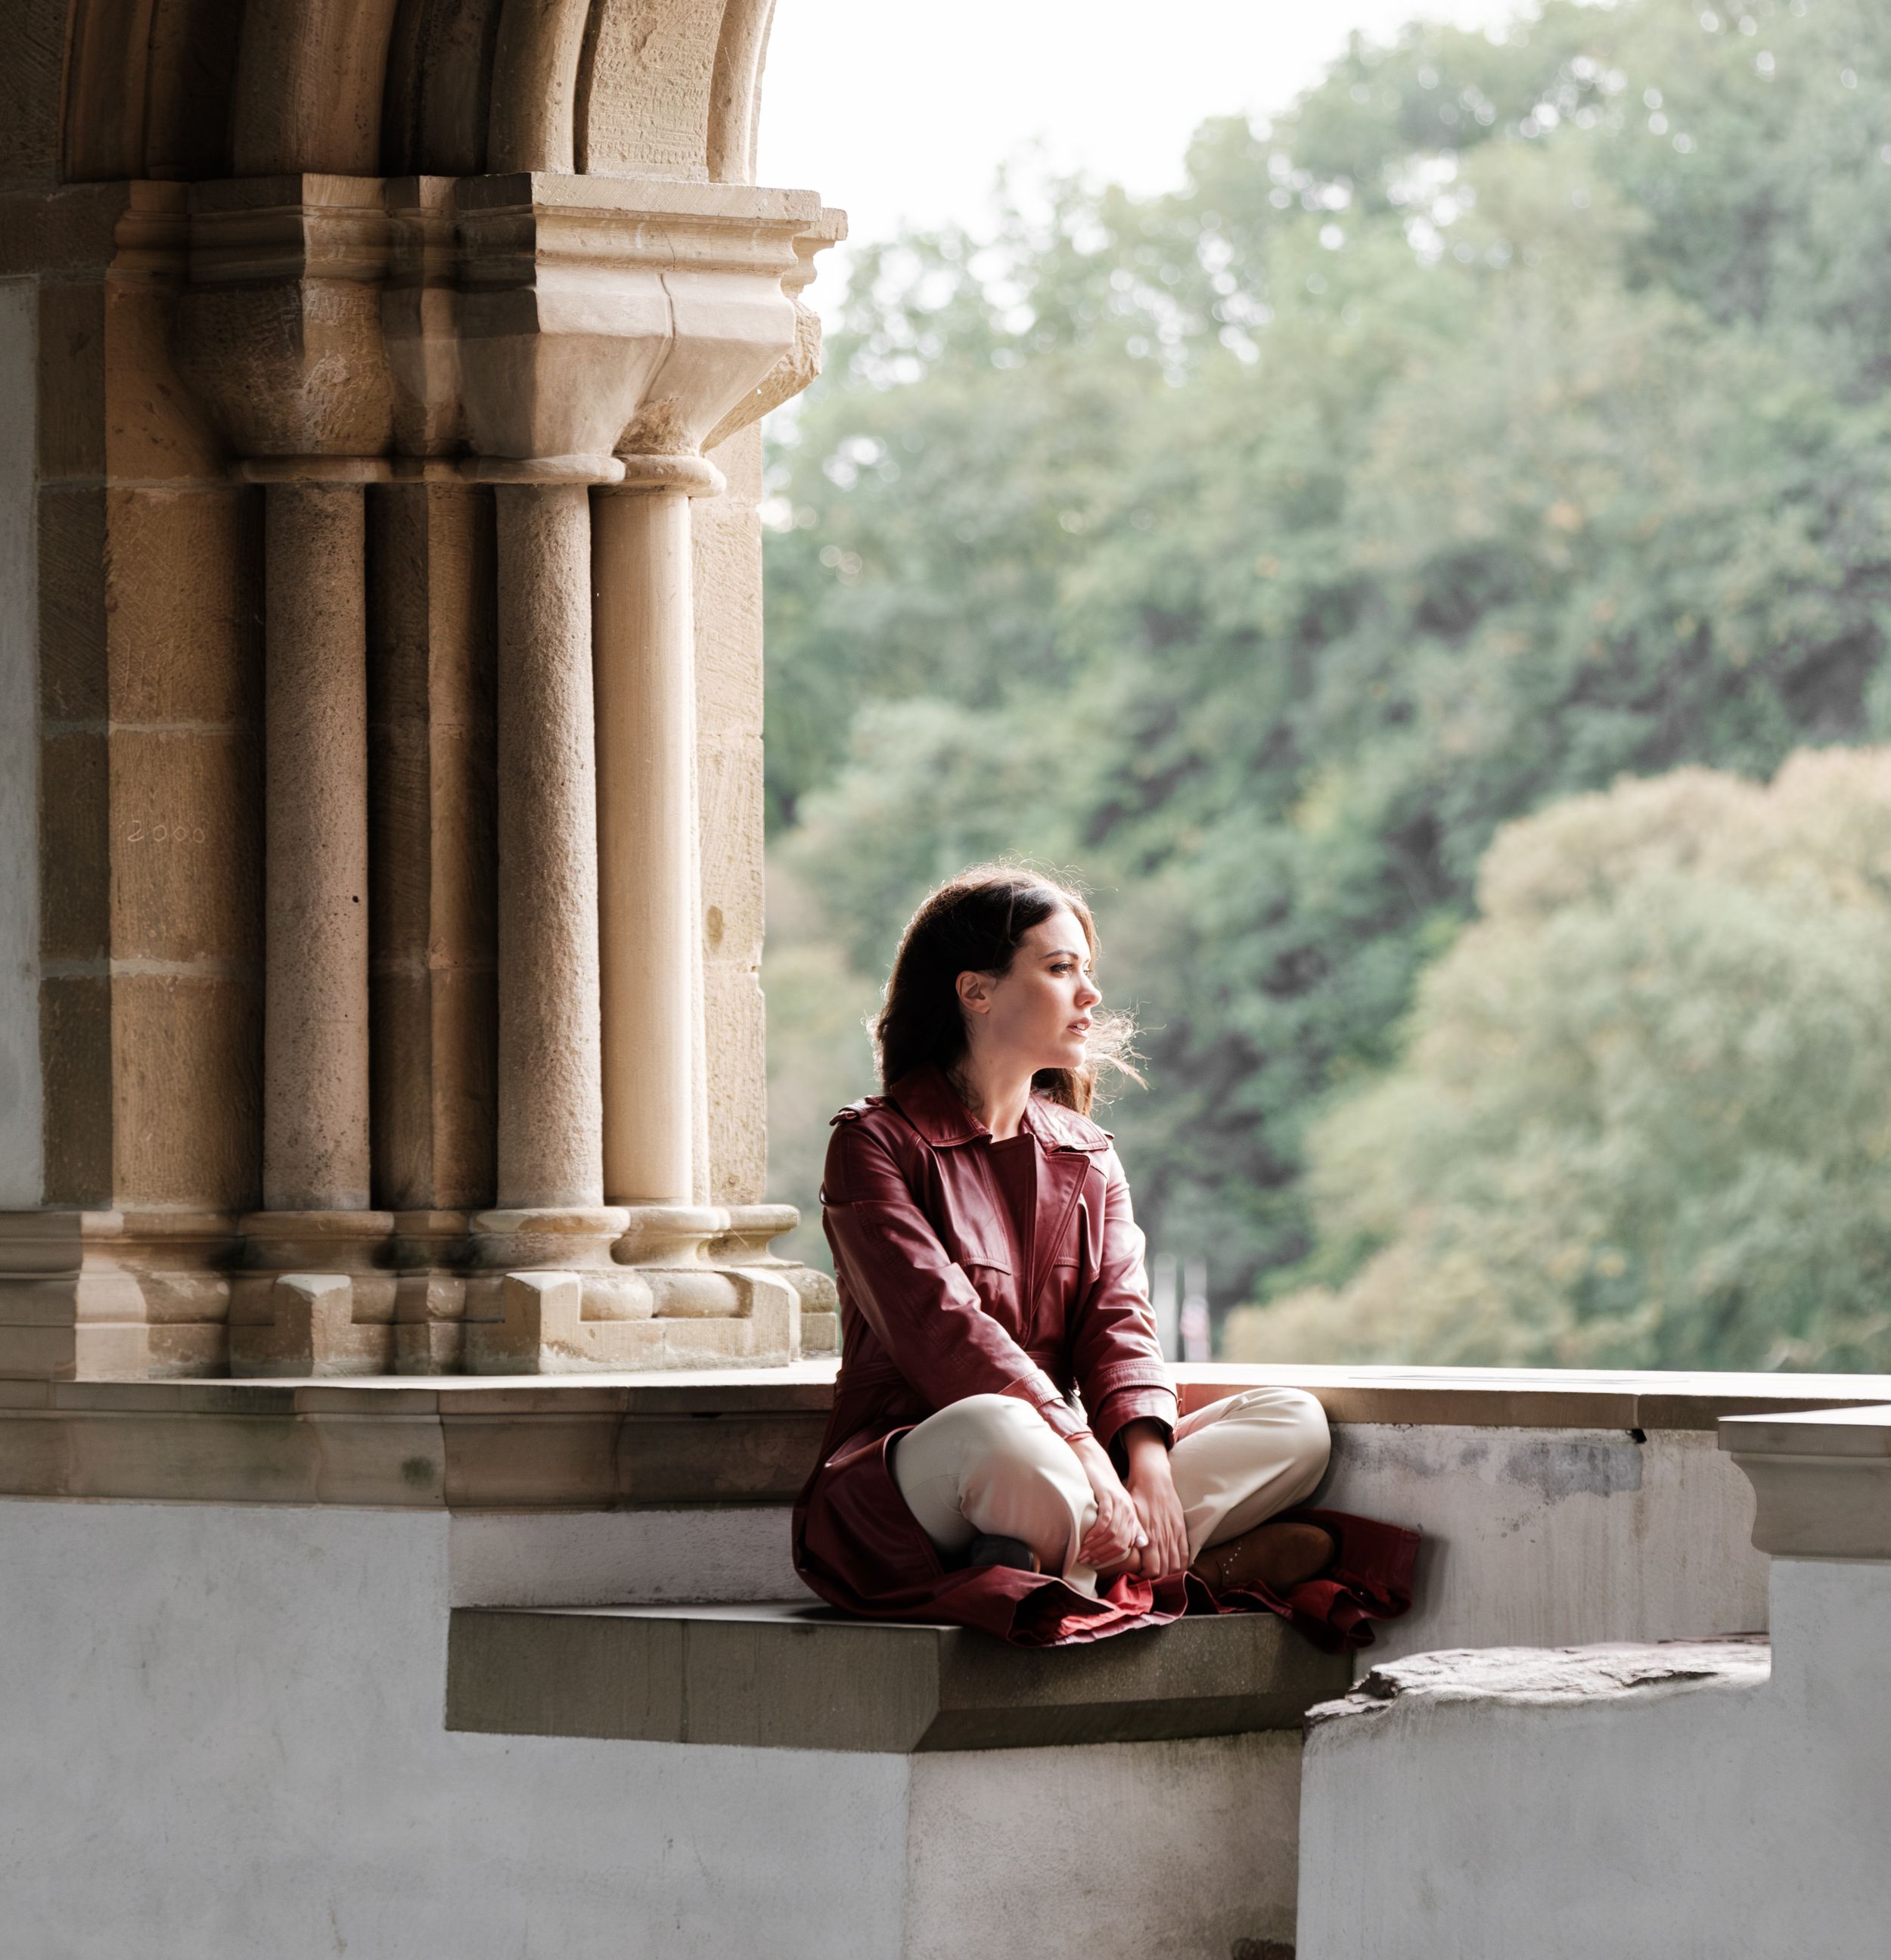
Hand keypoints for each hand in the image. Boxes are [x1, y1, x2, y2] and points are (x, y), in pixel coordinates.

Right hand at [1069, 1434, 1146, 1572]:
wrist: (1094, 1462)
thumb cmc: (1101, 1488)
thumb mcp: (1115, 1508)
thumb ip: (1127, 1526)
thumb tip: (1140, 1544)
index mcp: (1131, 1517)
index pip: (1125, 1546)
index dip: (1109, 1557)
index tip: (1094, 1563)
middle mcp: (1128, 1511)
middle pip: (1119, 1543)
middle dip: (1101, 1555)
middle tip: (1085, 1560)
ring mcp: (1120, 1503)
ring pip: (1112, 1534)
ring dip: (1096, 1546)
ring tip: (1082, 1552)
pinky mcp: (1109, 1496)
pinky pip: (1105, 1520)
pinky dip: (1095, 1533)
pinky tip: (1086, 1539)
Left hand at [1120, 1420, 1189, 1579]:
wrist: (1153, 1478)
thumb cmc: (1136, 1496)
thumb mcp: (1129, 1515)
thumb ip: (1132, 1535)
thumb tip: (1129, 1554)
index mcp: (1148, 1537)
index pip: (1152, 1569)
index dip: (1146, 1577)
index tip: (1139, 1575)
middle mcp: (1163, 1539)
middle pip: (1165, 1571)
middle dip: (1157, 1578)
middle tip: (1149, 1578)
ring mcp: (1174, 1534)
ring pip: (1176, 1565)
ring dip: (1169, 1574)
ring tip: (1161, 1575)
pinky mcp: (1181, 1529)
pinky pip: (1185, 1553)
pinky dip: (1182, 1564)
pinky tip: (1176, 1568)